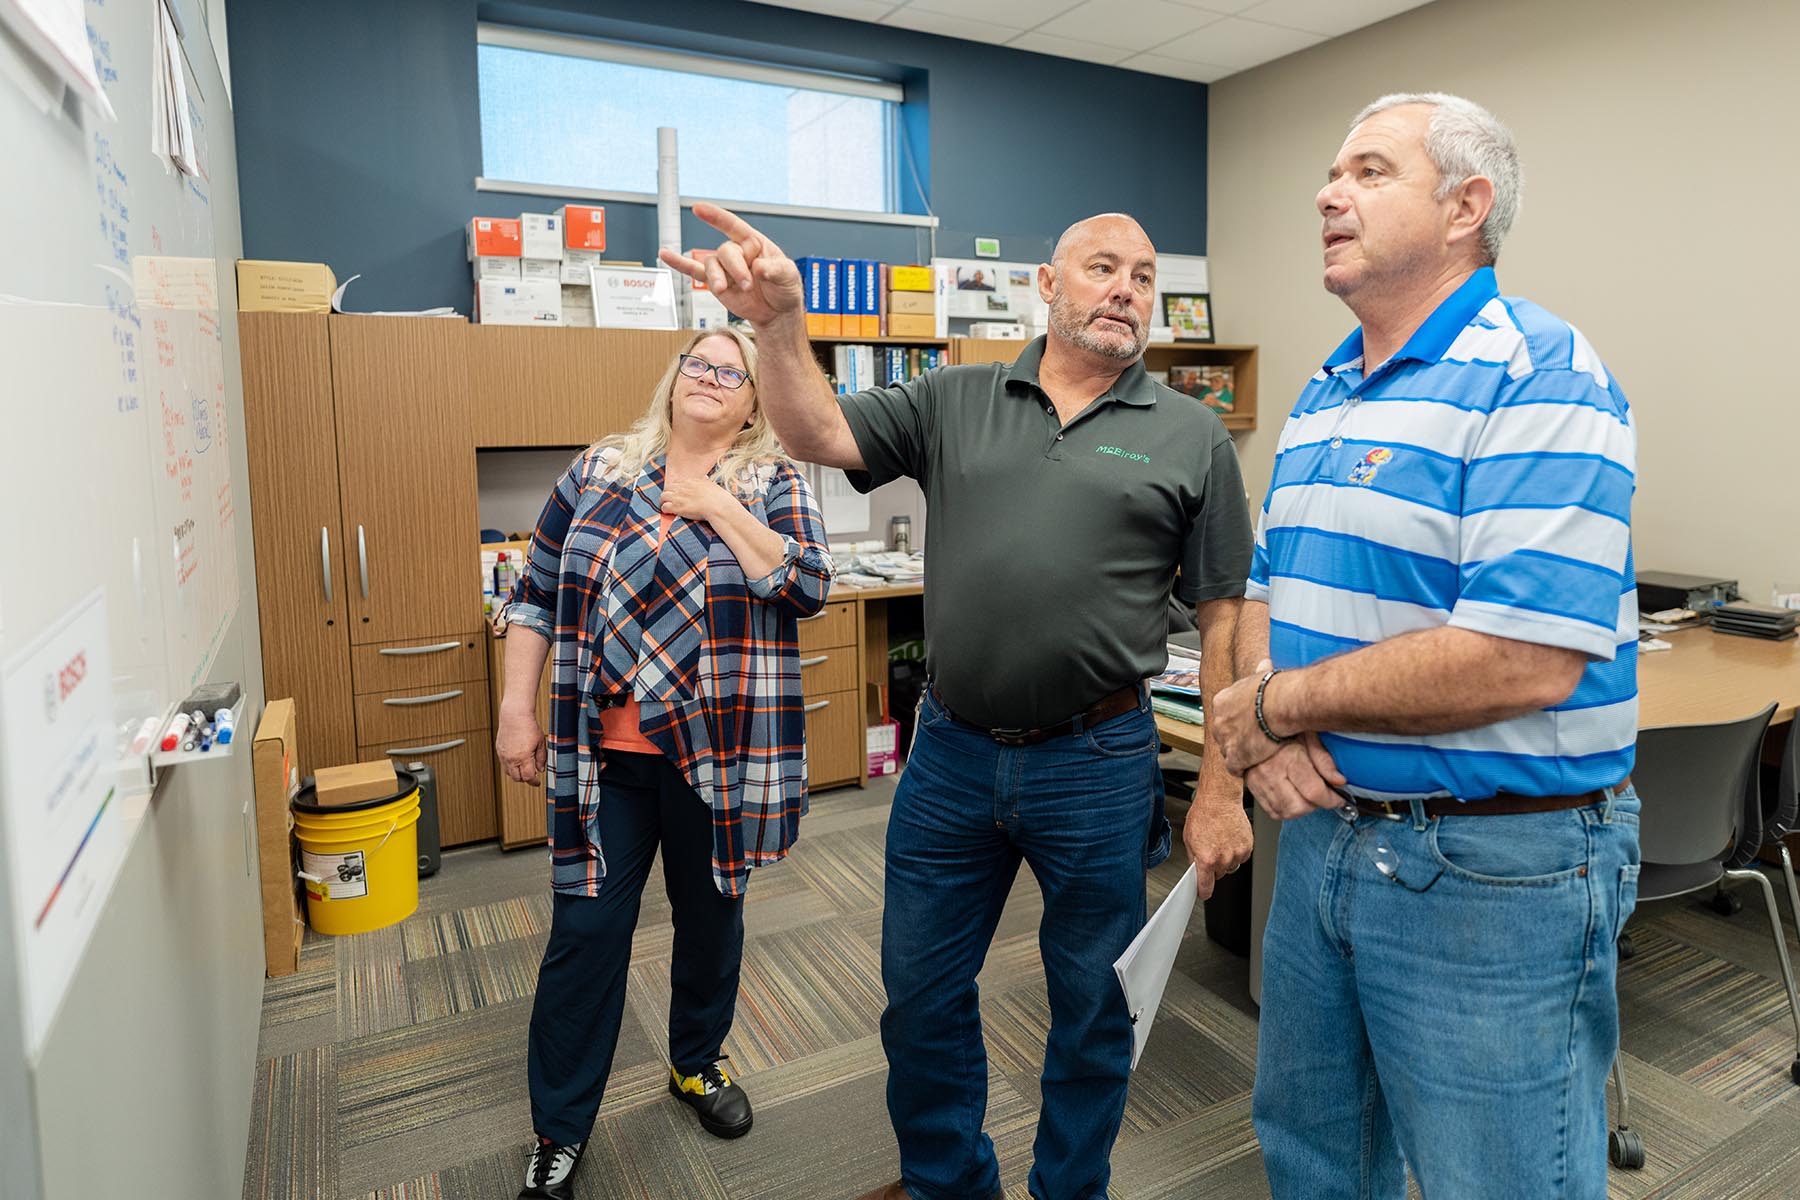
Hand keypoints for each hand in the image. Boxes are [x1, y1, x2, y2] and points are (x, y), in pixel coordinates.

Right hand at [495, 704, 546, 784]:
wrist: (515, 715)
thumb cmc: (529, 726)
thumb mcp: (540, 743)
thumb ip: (541, 758)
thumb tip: (541, 770)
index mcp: (523, 757)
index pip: (528, 777)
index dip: (534, 782)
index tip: (538, 782)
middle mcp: (511, 758)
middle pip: (517, 778)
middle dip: (525, 779)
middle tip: (532, 775)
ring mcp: (503, 755)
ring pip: (509, 773)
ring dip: (517, 773)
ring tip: (524, 768)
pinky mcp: (499, 751)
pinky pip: (504, 764)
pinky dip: (510, 766)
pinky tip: (517, 760)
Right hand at [659, 203, 804, 326]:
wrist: (777, 312)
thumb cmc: (784, 287)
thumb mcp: (788, 275)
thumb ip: (775, 270)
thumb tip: (759, 268)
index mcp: (754, 243)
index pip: (733, 225)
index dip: (716, 217)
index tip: (698, 208)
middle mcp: (737, 252)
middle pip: (725, 251)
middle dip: (735, 268)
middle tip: (748, 284)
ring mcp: (725, 268)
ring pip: (711, 264)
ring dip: (717, 277)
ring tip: (725, 289)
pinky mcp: (717, 283)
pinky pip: (695, 272)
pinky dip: (680, 264)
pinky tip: (666, 255)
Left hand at [660, 475, 737, 524]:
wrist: (718, 506)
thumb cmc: (718, 498)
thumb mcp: (712, 484)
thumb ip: (705, 481)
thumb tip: (704, 477)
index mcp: (691, 481)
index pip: (678, 482)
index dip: (676, 489)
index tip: (678, 493)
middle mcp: (683, 487)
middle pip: (668, 487)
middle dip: (668, 493)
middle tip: (669, 499)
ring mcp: (679, 497)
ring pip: (663, 496)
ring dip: (663, 501)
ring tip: (665, 505)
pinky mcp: (677, 507)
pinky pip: (664, 507)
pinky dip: (665, 510)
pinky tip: (668, 513)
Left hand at [1183, 781, 1252, 900]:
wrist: (1220, 799)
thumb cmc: (1204, 815)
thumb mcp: (1188, 839)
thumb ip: (1193, 859)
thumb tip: (1196, 871)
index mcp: (1207, 859)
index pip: (1206, 888)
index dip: (1203, 892)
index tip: (1203, 893)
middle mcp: (1224, 859)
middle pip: (1218, 876)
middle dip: (1213, 868)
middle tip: (1210, 850)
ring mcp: (1237, 854)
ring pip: (1230, 867)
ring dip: (1225, 860)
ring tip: (1220, 842)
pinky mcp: (1248, 847)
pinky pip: (1241, 858)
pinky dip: (1235, 852)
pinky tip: (1229, 839)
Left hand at [1210, 658, 1287, 775]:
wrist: (1279, 704)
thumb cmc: (1275, 689)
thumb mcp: (1262, 676)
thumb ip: (1259, 673)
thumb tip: (1264, 662)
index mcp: (1222, 701)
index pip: (1225, 715)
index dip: (1237, 720)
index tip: (1247, 723)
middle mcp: (1219, 721)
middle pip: (1223, 733)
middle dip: (1236, 737)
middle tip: (1252, 739)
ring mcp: (1225, 740)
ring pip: (1228, 751)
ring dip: (1240, 753)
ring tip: (1255, 754)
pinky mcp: (1235, 757)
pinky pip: (1235, 767)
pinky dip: (1243, 768)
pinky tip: (1252, 766)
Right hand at [1245, 734, 1346, 820]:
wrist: (1255, 726)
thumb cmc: (1282, 730)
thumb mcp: (1308, 736)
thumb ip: (1324, 759)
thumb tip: (1339, 780)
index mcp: (1287, 758)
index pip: (1314, 791)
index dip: (1332, 799)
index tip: (1339, 798)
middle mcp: (1270, 773)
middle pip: (1299, 807)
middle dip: (1316, 805)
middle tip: (1322, 794)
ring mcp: (1259, 783)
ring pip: (1286, 812)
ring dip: (1301, 809)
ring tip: (1306, 794)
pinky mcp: (1253, 789)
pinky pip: (1273, 812)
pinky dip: (1287, 809)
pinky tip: (1292, 796)